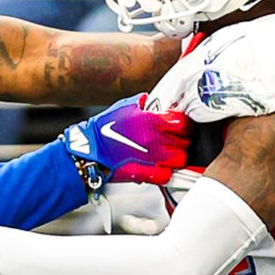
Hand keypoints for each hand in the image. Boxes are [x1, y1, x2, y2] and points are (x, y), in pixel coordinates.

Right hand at [63, 94, 191, 187]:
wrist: (89, 153)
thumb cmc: (102, 130)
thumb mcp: (124, 106)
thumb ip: (143, 102)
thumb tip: (154, 100)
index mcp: (151, 120)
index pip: (182, 123)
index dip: (181, 124)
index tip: (178, 125)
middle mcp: (154, 139)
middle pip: (184, 141)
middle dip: (180, 140)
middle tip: (172, 139)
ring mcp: (153, 158)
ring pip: (180, 159)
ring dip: (176, 156)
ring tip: (167, 153)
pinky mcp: (148, 174)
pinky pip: (168, 174)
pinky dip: (166, 171)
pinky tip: (159, 165)